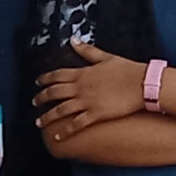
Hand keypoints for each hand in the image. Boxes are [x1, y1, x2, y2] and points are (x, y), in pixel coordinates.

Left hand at [32, 42, 146, 146]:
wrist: (141, 83)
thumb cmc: (126, 70)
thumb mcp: (105, 57)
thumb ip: (87, 51)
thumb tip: (73, 40)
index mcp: (82, 73)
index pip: (57, 75)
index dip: (45, 79)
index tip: (37, 83)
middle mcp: (80, 87)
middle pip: (54, 93)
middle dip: (41, 98)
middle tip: (34, 102)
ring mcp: (87, 102)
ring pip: (60, 110)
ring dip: (47, 117)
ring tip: (39, 122)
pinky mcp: (95, 114)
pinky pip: (76, 124)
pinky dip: (64, 130)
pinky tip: (57, 136)